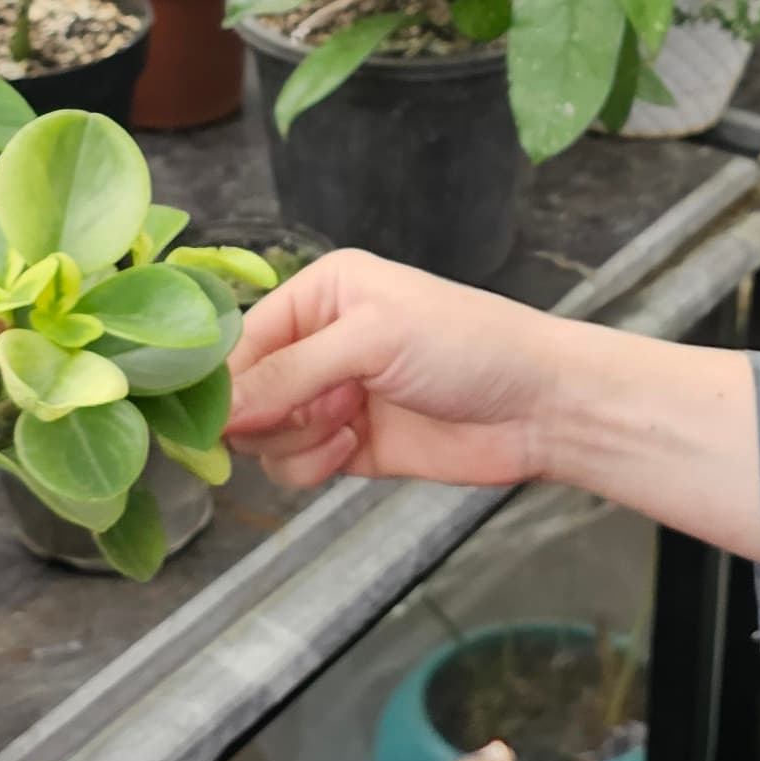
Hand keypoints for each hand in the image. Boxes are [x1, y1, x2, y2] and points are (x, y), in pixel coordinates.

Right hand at [224, 253, 570, 495]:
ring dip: (295, 441)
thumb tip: (219, 410)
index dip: (228, 381)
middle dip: (270, 412)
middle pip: (243, 394)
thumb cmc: (469, 347)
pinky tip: (356, 447)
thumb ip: (291, 372)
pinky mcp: (347, 447)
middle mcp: (318, 342)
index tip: (228, 414)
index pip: (240, 340)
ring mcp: (331, 398)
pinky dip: (313, 466)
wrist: (539, 407)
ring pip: (262, 436)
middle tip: (319, 409)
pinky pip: (293, 467)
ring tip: (348, 425)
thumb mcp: (374, 340)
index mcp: (320, 293)